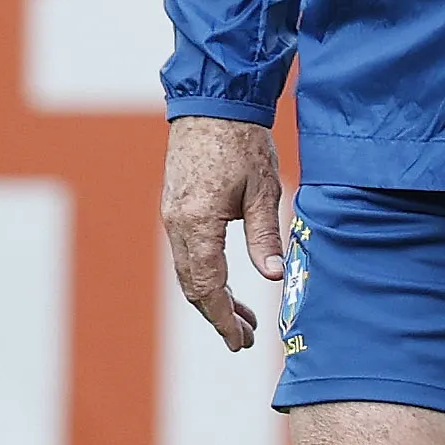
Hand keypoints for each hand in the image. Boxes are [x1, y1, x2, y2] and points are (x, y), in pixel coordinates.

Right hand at [165, 117, 287, 350]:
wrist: (212, 103)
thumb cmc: (242, 142)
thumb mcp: (264, 191)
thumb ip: (265, 236)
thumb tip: (273, 277)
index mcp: (198, 223)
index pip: (207, 286)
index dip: (224, 319)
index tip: (242, 341)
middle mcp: (176, 224)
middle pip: (192, 287)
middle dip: (218, 316)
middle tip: (247, 338)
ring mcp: (171, 216)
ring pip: (187, 272)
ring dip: (212, 298)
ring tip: (242, 318)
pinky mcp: (174, 208)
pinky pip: (186, 254)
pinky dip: (205, 275)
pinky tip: (226, 283)